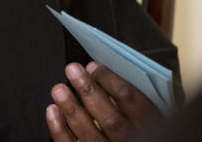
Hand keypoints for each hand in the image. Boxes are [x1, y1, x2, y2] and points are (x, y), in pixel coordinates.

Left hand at [46, 62, 163, 141]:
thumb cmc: (134, 127)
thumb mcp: (143, 113)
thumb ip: (126, 99)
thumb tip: (100, 75)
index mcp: (148, 125)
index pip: (131, 101)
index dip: (110, 80)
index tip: (93, 66)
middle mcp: (131, 141)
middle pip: (111, 119)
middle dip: (89, 92)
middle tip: (73, 70)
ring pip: (91, 135)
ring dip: (72, 110)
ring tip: (59, 89)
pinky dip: (60, 130)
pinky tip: (53, 111)